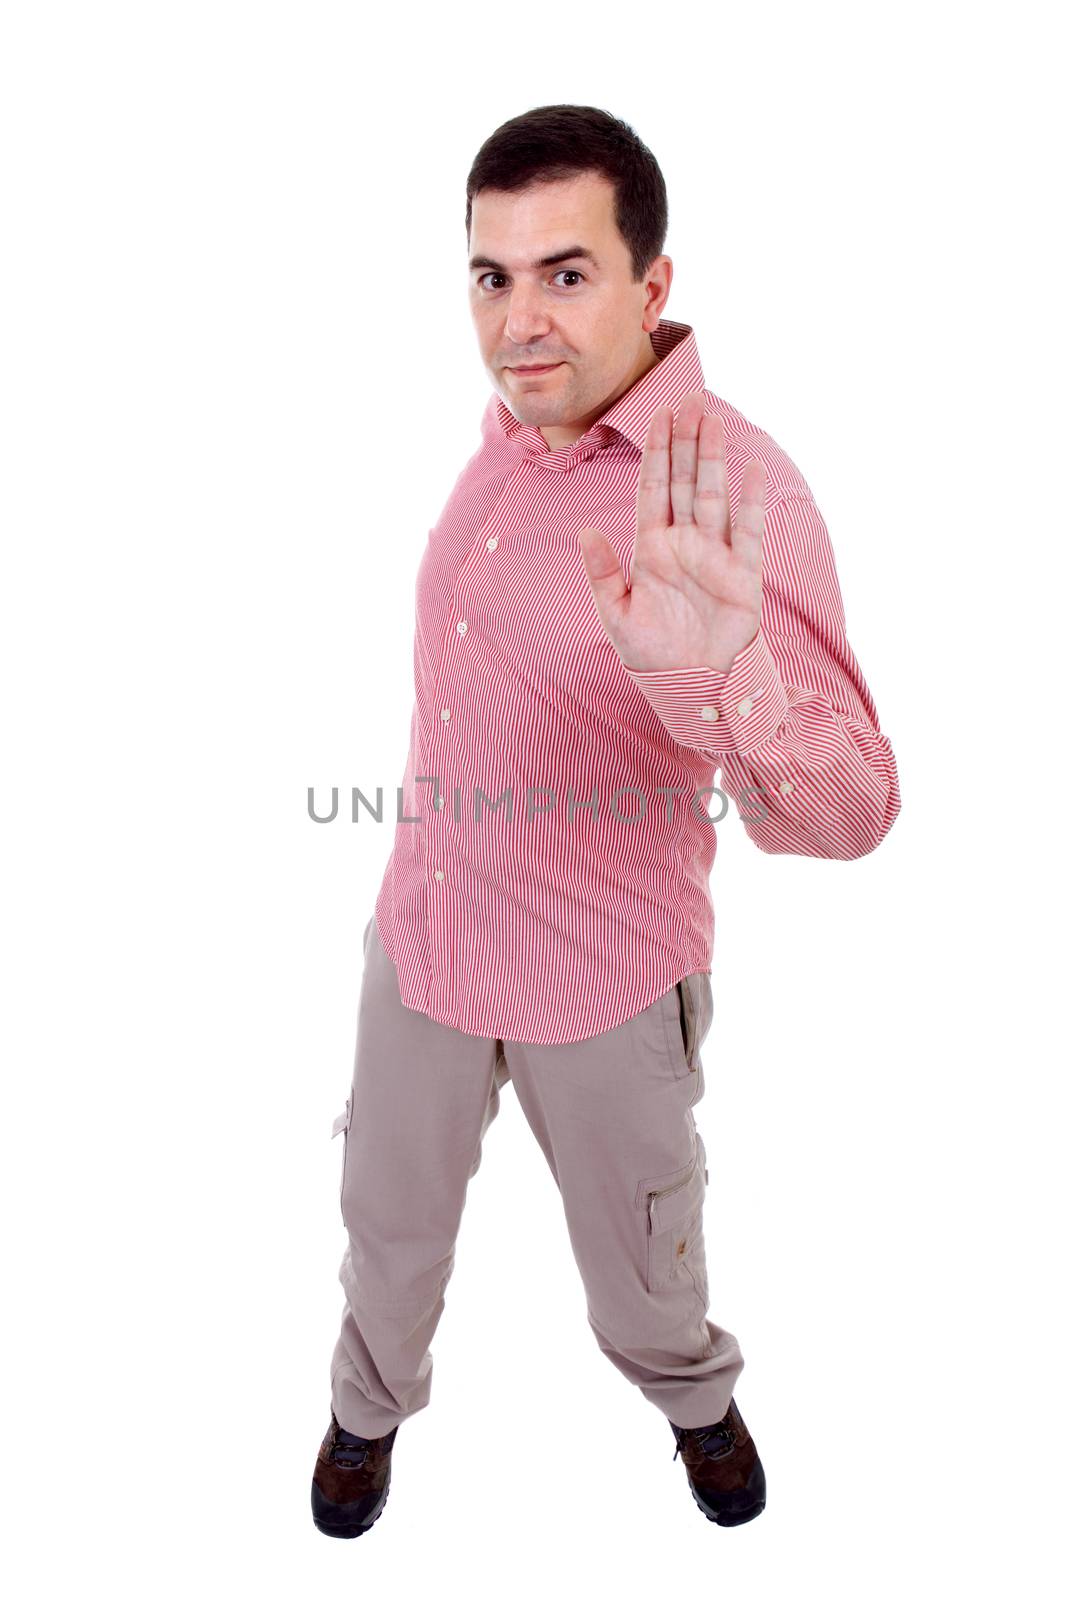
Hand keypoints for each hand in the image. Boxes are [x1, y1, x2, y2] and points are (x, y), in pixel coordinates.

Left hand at [578, 388, 765, 673]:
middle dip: (686, 440)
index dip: (656, 451)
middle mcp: (685, 544)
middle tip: (690, 397)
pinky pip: (749, 531)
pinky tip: (752, 469)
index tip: (658, 413)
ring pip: (713, 495)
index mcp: (652, 549)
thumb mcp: (616, 617)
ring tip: (714, 419)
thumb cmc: (652, 655)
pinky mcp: (743, 575)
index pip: (653, 488)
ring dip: (713, 458)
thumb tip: (586, 532)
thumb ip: (602, 574)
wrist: (693, 686)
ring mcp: (715, 555)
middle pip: (685, 481)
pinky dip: (751, 501)